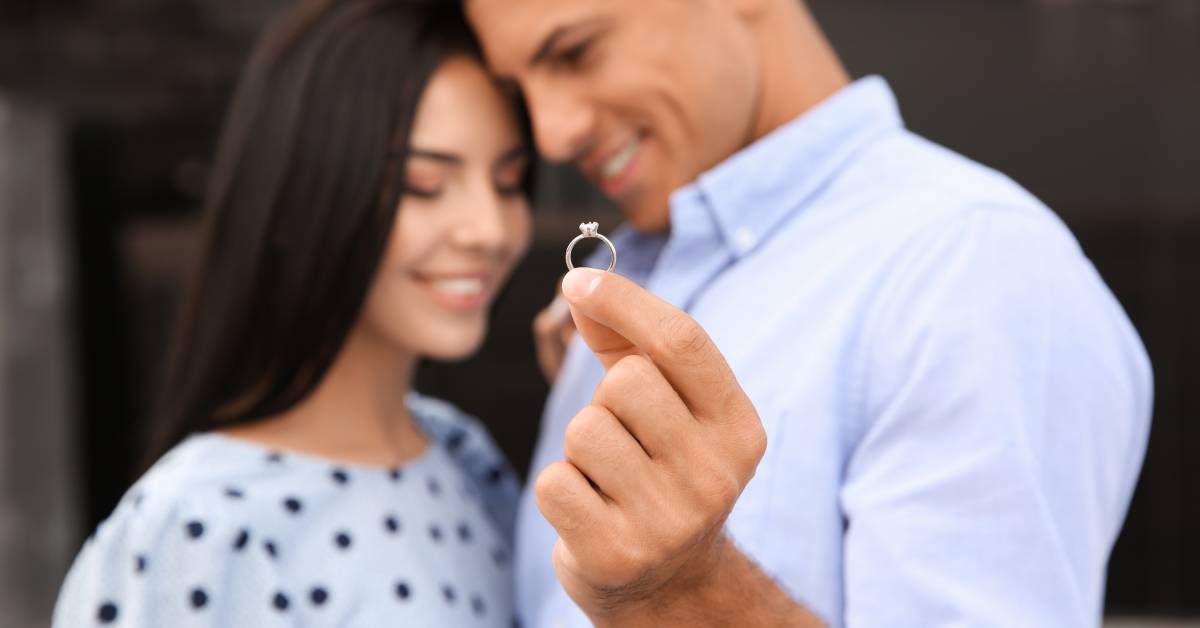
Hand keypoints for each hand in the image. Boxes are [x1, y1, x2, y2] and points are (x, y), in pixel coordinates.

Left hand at [535, 268, 767, 624]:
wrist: (668, 580)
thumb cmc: (658, 467)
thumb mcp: (663, 403)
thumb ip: (625, 340)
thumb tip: (579, 285)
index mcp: (737, 426)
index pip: (682, 342)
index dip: (624, 300)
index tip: (578, 282)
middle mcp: (715, 474)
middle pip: (625, 384)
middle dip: (605, 400)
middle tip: (623, 437)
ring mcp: (670, 521)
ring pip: (585, 432)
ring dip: (581, 449)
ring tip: (608, 477)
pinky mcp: (617, 555)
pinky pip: (554, 482)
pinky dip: (559, 490)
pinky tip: (591, 509)